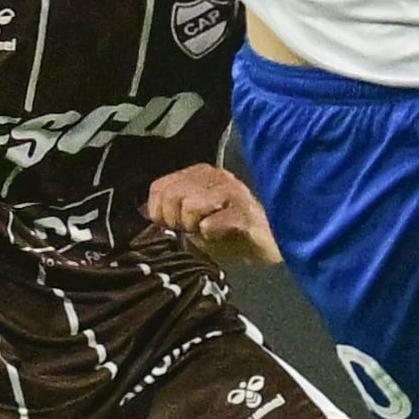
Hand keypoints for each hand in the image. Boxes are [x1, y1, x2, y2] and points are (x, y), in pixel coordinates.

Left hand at [146, 164, 280, 264]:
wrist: (269, 245)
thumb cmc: (231, 233)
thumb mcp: (195, 220)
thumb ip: (172, 212)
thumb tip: (150, 215)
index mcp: (200, 174)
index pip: (159, 187)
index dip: (158, 211)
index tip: (172, 226)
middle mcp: (215, 176)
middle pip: (172, 195)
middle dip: (175, 220)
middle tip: (190, 230)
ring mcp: (232, 191)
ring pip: (190, 205)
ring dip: (193, 226)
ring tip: (206, 232)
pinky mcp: (245, 211)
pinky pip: (212, 221)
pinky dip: (210, 232)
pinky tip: (219, 233)